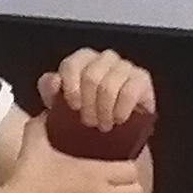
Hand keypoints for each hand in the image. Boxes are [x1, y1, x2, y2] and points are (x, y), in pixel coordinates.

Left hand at [40, 48, 156, 138]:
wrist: (114, 133)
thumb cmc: (85, 113)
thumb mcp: (59, 102)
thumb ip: (49, 88)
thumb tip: (54, 81)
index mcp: (83, 59)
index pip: (72, 64)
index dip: (71, 87)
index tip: (73, 107)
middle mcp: (105, 58)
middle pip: (91, 76)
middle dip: (88, 105)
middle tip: (89, 123)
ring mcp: (125, 67)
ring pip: (109, 85)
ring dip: (104, 110)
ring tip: (103, 125)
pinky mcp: (142, 79)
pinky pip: (129, 91)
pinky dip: (121, 109)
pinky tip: (118, 119)